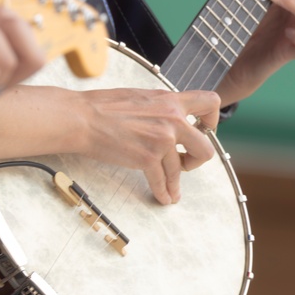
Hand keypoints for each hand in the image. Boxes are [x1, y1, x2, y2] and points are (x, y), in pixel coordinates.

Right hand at [78, 88, 219, 204]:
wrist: (83, 118)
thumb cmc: (103, 106)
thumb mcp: (141, 97)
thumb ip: (160, 107)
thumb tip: (168, 117)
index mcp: (170, 100)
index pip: (210, 102)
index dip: (212, 120)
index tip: (203, 130)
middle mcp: (172, 118)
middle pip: (205, 147)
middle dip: (197, 159)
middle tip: (185, 162)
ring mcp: (161, 139)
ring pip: (181, 169)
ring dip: (176, 183)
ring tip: (172, 190)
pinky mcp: (147, 158)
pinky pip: (162, 181)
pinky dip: (163, 192)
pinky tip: (163, 197)